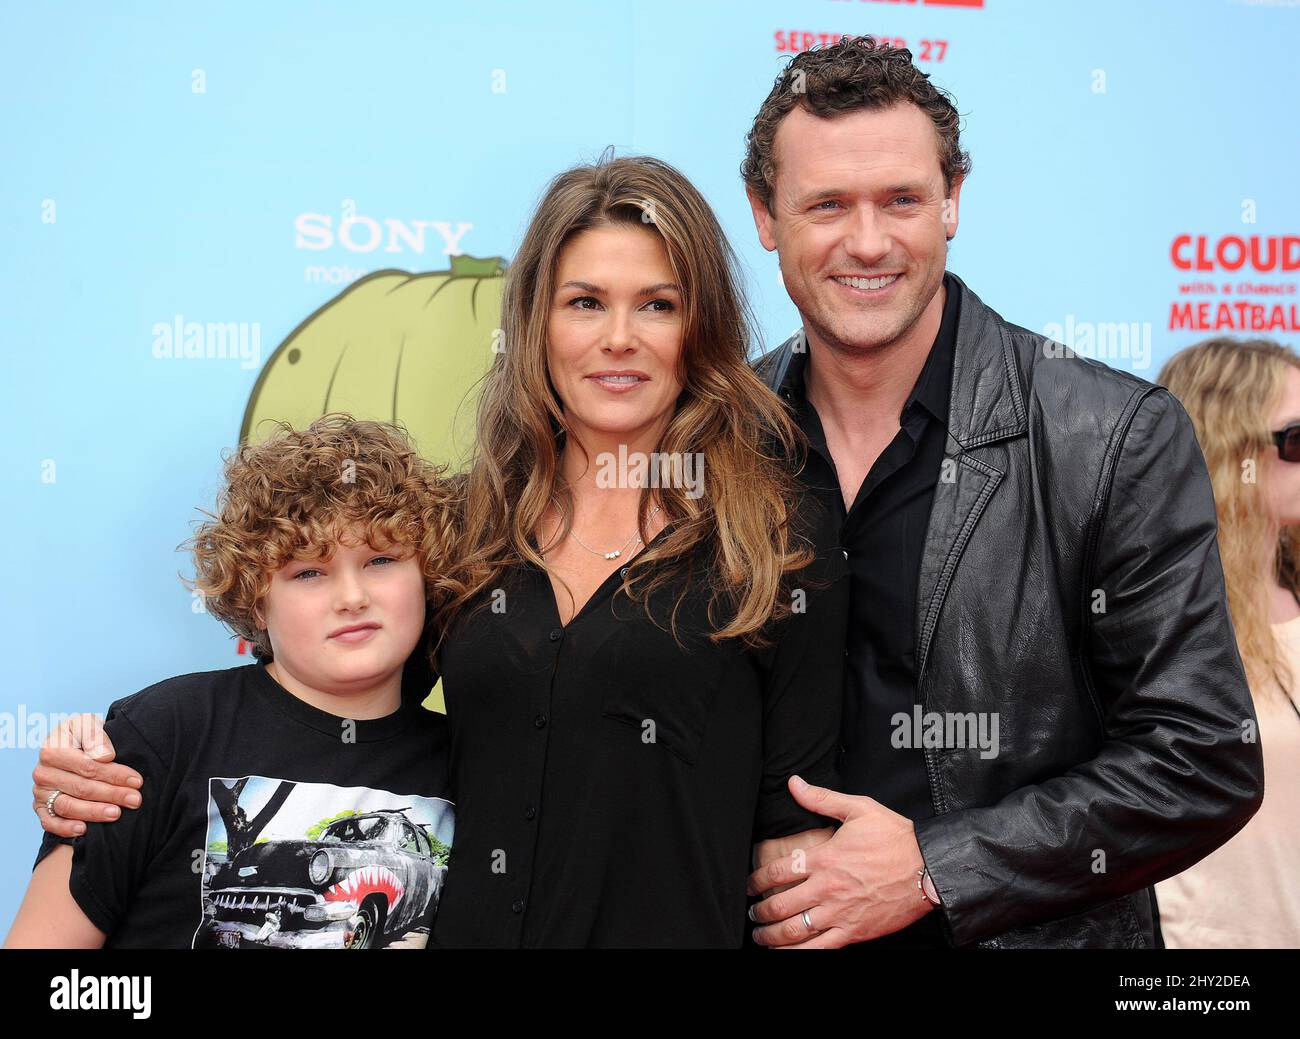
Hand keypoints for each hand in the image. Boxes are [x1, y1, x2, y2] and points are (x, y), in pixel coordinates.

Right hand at [32, 714, 141, 837]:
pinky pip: (50, 822)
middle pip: (81, 787)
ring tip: (117, 814)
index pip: (87, 766)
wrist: (71, 745)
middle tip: (135, 800)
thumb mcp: (88, 724)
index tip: (136, 780)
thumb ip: (95, 735)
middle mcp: (43, 772)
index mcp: (52, 749)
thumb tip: (105, 756)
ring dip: (94, 812)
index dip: (113, 774)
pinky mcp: (41, 808)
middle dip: (112, 794)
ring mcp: (40, 792)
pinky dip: (65, 828)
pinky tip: (84, 830)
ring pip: (68, 806)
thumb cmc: (83, 735)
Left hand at [746, 775, 932, 948]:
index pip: (778, 871)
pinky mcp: (854, 932)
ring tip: (761, 935)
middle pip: (780, 905)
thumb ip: (821, 798)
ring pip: (795, 931)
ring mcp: (840, 913)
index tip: (750, 884)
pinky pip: (819, 949)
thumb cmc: (896, 838)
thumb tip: (794, 783)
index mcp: (825, 858)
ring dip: (772, 935)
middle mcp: (827, 888)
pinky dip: (797, 953)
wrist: (929, 869)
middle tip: (752, 911)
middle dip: (760, 911)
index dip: (757, 879)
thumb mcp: (859, 809)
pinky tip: (785, 953)